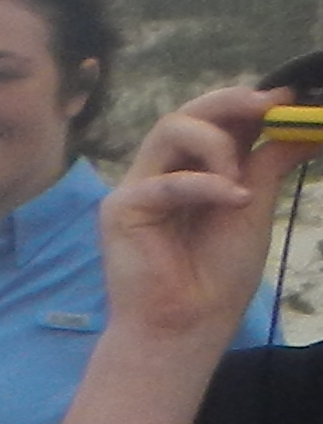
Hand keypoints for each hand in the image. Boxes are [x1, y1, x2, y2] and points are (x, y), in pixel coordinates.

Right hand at [98, 92, 308, 347]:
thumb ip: (268, 164)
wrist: (189, 324)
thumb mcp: (254, 207)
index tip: (286, 98)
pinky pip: (164, 181)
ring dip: (216, 143)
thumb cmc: (217, 275)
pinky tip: (235, 199)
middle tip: (269, 104)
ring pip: (169, 130)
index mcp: (192, 171)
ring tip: (241, 180)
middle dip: (229, 103)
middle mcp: (162, 172)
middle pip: (186, 114)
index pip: (211, 121)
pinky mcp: (121, 210)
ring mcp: (138, 188)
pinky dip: (205, 186)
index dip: (244, 103)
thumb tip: (302, 128)